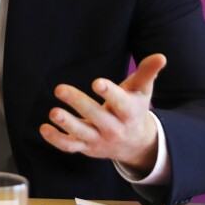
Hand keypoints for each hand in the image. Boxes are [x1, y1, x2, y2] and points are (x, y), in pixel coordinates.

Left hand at [39, 54, 166, 175]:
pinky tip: (43, 128)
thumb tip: (161, 56)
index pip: (120, 103)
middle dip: (79, 103)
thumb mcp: (142, 91)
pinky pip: (70, 146)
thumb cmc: (134, 109)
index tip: (97, 82)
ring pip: (81, 134)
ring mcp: (98, 140)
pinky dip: (56, 139)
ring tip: (53, 112)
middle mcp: (114, 128)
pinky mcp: (86, 148)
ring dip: (66, 124)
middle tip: (59, 88)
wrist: (135, 144)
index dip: (110, 93)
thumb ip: (147, 73)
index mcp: (129, 112)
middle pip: (96, 117)